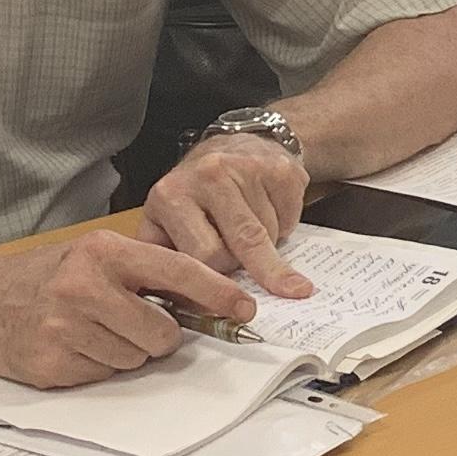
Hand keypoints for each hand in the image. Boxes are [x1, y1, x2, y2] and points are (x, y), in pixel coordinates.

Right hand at [0, 231, 256, 387]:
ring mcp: (65, 328)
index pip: (178, 272)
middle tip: (128, 322)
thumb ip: (143, 274)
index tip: (245, 309)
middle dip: (158, 335)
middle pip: (163, 332)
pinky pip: (105, 376)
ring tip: (90, 331)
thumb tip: (207, 304)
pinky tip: (71, 347)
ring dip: (125, 352)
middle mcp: (84, 287)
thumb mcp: (91, 257)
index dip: (218, 294)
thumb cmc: (42, 277)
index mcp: (101, 252)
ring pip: (136, 358)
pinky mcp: (51, 364)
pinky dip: (97, 367)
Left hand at [140, 137, 313, 299]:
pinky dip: (285, 227)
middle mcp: (208, 175)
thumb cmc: (197, 195)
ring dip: (267, 246)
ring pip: (270, 236)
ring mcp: (247, 168)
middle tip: (263, 284)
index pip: (203, 257)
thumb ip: (166, 262)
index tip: (226, 297)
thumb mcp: (164, 223)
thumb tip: (179, 309)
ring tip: (251, 231)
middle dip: (252, 269)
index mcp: (171, 195)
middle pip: (243, 246)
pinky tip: (269, 214)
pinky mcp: (280, 169)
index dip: (216, 280)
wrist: (234, 146)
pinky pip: (291, 219)